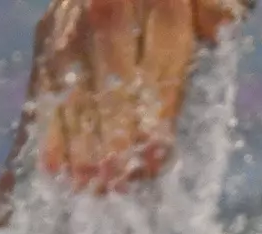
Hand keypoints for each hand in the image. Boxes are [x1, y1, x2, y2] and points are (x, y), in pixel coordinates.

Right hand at [0, 0, 250, 227]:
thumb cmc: (177, 1)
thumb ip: (211, 12)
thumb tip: (216, 31)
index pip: (158, 62)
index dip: (157, 114)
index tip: (157, 158)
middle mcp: (107, 7)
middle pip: (112, 79)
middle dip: (115, 135)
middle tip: (117, 182)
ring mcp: (72, 23)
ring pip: (74, 88)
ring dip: (80, 142)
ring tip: (87, 186)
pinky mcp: (47, 37)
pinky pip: (45, 86)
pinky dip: (48, 129)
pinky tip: (52, 168)